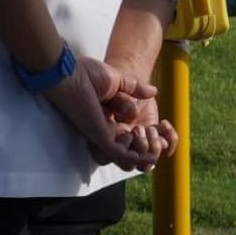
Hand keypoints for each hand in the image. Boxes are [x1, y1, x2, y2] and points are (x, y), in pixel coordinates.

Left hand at [37, 58, 168, 173]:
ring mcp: (105, 137)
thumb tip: (154, 91)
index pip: (139, 140)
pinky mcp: (101, 139)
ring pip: (131, 160)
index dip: (157, 138)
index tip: (164, 125)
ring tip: (142, 130)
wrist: (71, 74)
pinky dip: (136, 155)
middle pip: (137, 154)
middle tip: (152, 129)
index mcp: (114, 120)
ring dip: (146, 150)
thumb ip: (136, 88)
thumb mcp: (118, 81)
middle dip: (154, 146)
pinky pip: (122, 157)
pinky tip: (136, 135)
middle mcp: (109, 132)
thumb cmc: (87, 74)